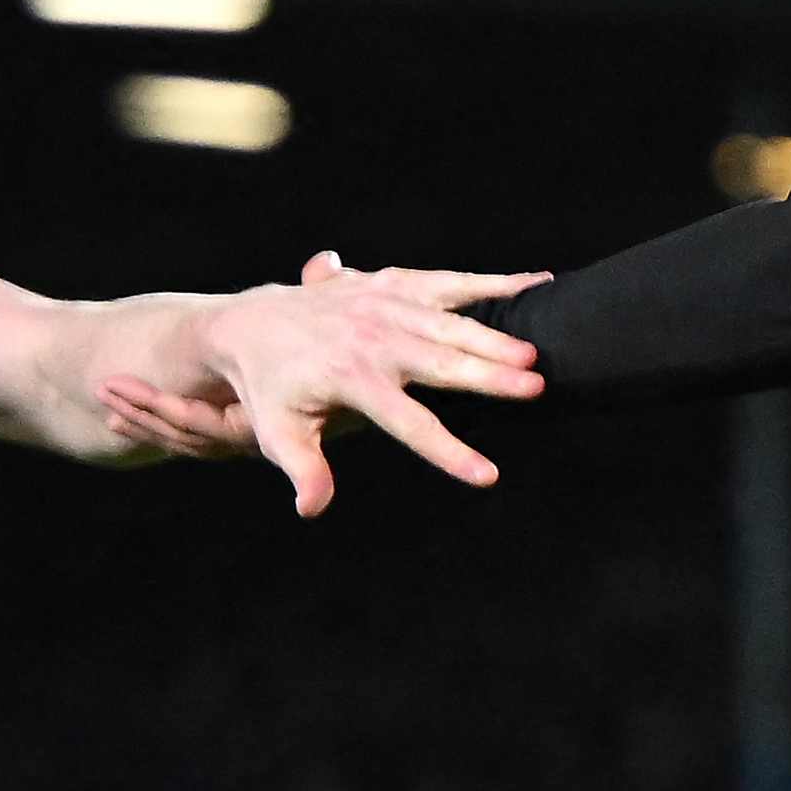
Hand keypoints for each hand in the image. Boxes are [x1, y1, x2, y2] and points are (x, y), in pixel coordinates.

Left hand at [160, 253, 551, 516]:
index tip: (486, 475)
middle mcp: (373, 337)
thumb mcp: (278, 434)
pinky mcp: (398, 283)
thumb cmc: (271, 389)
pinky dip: (495, 283)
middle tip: (534, 388)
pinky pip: (453, 282)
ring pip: (452, 321)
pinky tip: (539, 284)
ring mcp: (387, 305)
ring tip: (538, 354)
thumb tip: (312, 508)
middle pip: (440, 362)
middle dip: (487, 376)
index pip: (407, 422)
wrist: (252, 324)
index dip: (448, 451)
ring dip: (497, 336)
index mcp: (350, 378)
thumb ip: (303, 469)